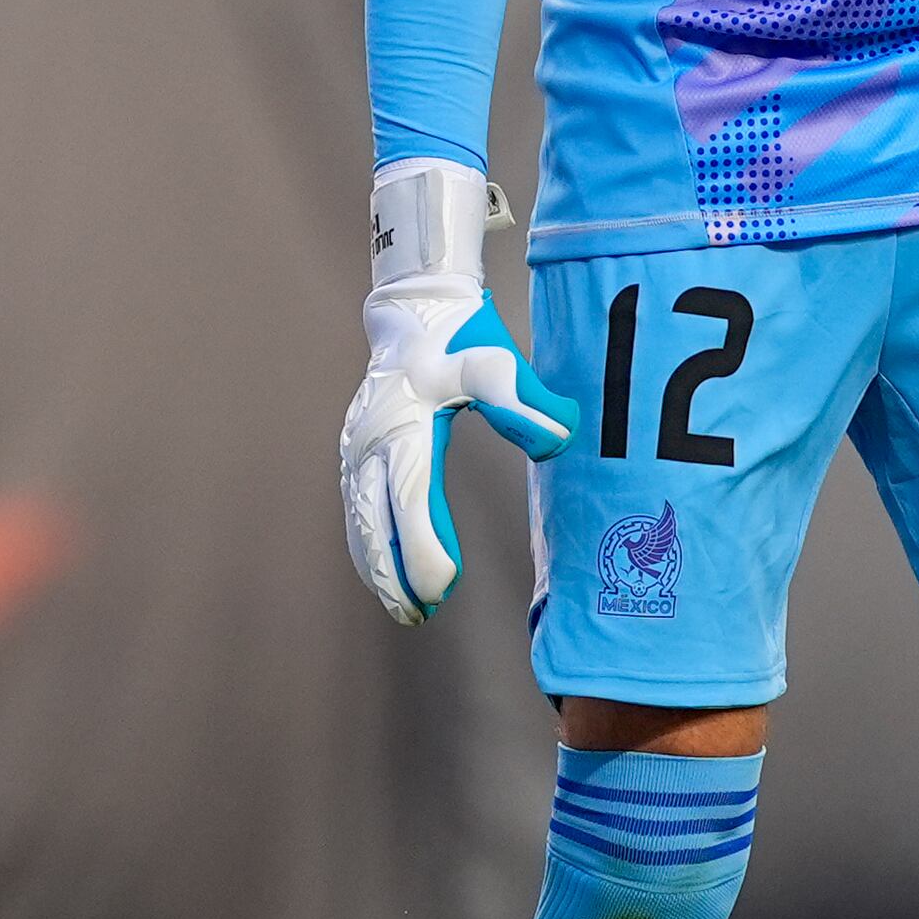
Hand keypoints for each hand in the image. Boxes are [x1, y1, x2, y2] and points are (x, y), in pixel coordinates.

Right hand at [337, 157, 574, 622]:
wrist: (415, 305)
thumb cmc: (461, 336)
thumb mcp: (498, 361)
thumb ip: (527, 402)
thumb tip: (561, 438)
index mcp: (404, 423)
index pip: (411, 496)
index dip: (423, 544)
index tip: (443, 584)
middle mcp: (372, 440)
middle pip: (373, 519)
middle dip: (393, 571)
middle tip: (419, 613)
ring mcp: (358, 447)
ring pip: (360, 519)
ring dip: (378, 566)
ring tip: (405, 608)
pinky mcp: (357, 452)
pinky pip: (358, 508)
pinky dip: (369, 545)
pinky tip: (386, 574)